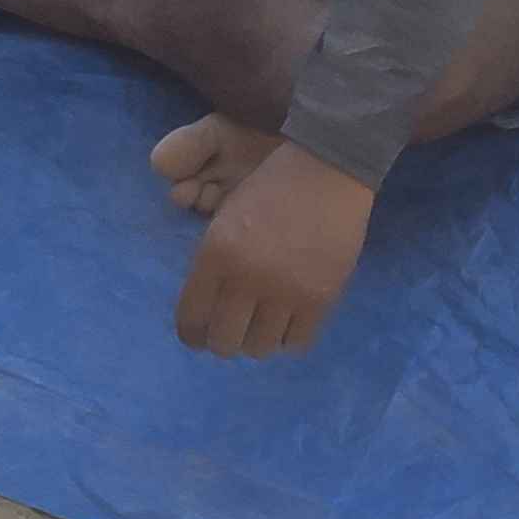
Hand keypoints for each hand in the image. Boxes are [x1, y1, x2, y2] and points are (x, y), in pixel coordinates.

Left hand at [173, 141, 376, 357]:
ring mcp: (284, 291)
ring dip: (257, 340)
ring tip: (263, 324)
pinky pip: (295, 343)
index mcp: (215, 253)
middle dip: (224, 341)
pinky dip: (288, 338)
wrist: (326, 169)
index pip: (191, 318)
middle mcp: (246, 277)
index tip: (199, 336)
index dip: (193, 334)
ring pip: (259, 348)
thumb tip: (207, 311)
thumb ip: (213, 263)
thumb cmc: (271, 187)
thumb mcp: (226, 218)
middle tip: (234, 330)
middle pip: (224, 343)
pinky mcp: (319, 299)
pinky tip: (288, 321)